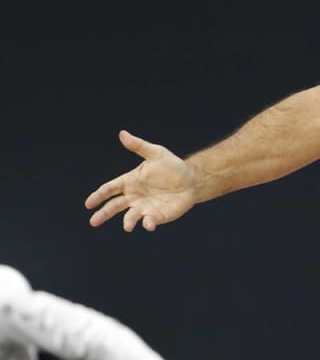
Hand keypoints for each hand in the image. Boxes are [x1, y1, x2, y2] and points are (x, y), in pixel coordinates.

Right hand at [85, 130, 199, 231]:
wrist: (191, 180)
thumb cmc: (171, 166)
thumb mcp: (156, 153)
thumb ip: (138, 146)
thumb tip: (122, 133)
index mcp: (129, 182)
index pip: (109, 189)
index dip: (99, 196)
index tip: (89, 203)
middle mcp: (133, 197)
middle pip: (114, 206)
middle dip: (103, 214)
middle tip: (93, 222)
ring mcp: (144, 207)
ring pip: (130, 216)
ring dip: (128, 221)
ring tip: (127, 226)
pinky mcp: (157, 216)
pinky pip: (149, 221)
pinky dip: (148, 224)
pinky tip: (149, 225)